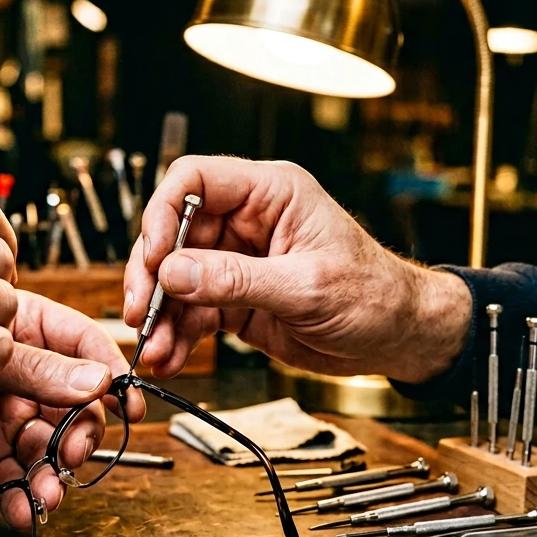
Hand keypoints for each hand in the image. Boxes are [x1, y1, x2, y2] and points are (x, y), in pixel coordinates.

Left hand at [0, 291, 145, 529]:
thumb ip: (35, 367)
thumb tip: (98, 380)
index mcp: (22, 334)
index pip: (83, 348)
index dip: (111, 374)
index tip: (128, 400)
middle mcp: (22, 380)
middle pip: (78, 407)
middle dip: (83, 432)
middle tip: (74, 448)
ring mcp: (6, 423)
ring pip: (53, 452)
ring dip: (58, 474)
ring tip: (50, 489)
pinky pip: (19, 486)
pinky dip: (26, 502)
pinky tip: (25, 509)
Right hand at [123, 157, 471, 383]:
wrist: (398, 337)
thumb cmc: (373, 296)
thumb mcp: (305, 288)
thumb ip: (236, 280)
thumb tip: (173, 273)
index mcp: (271, 194)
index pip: (196, 180)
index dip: (164, 213)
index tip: (155, 258)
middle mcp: (248, 221)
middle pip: (174, 233)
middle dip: (152, 275)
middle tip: (139, 310)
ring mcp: (237, 260)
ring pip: (176, 278)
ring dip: (160, 314)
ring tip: (153, 348)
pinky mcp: (235, 298)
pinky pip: (192, 310)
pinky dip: (177, 334)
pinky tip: (168, 357)